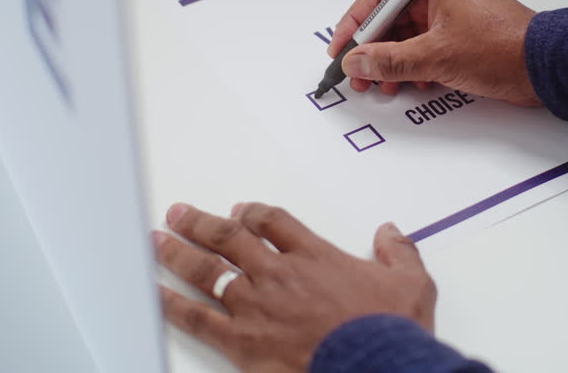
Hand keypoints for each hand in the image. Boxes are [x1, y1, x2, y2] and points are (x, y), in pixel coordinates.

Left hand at [152, 202, 436, 372]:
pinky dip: (172, 305)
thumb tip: (391, 233)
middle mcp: (279, 274)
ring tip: (159, 239)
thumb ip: (400, 252)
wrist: (374, 366)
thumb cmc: (389, 330)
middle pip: (230, 237)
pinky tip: (155, 295)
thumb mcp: (412, 283)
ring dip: (179, 251)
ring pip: (208, 269)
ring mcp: (256, 305)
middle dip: (200, 222)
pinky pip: (197, 318)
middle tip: (180, 213)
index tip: (240, 211)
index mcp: (314, 256)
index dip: (252, 213)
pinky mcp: (243, 340)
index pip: (274, 221)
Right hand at [327, 0, 540, 105]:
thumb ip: (390, 60)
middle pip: (392, 19)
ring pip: (409, 37)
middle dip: (373, 50)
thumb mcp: (436, 57)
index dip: (354, 25)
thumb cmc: (503, 48)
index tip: (340, 51)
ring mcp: (456, 16)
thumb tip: (357, 61)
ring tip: (386, 86)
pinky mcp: (466, 38)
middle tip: (360, 76)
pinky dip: (417, 67)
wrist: (549, 67)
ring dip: (394, 63)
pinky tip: (416, 85)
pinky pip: (429, 48)